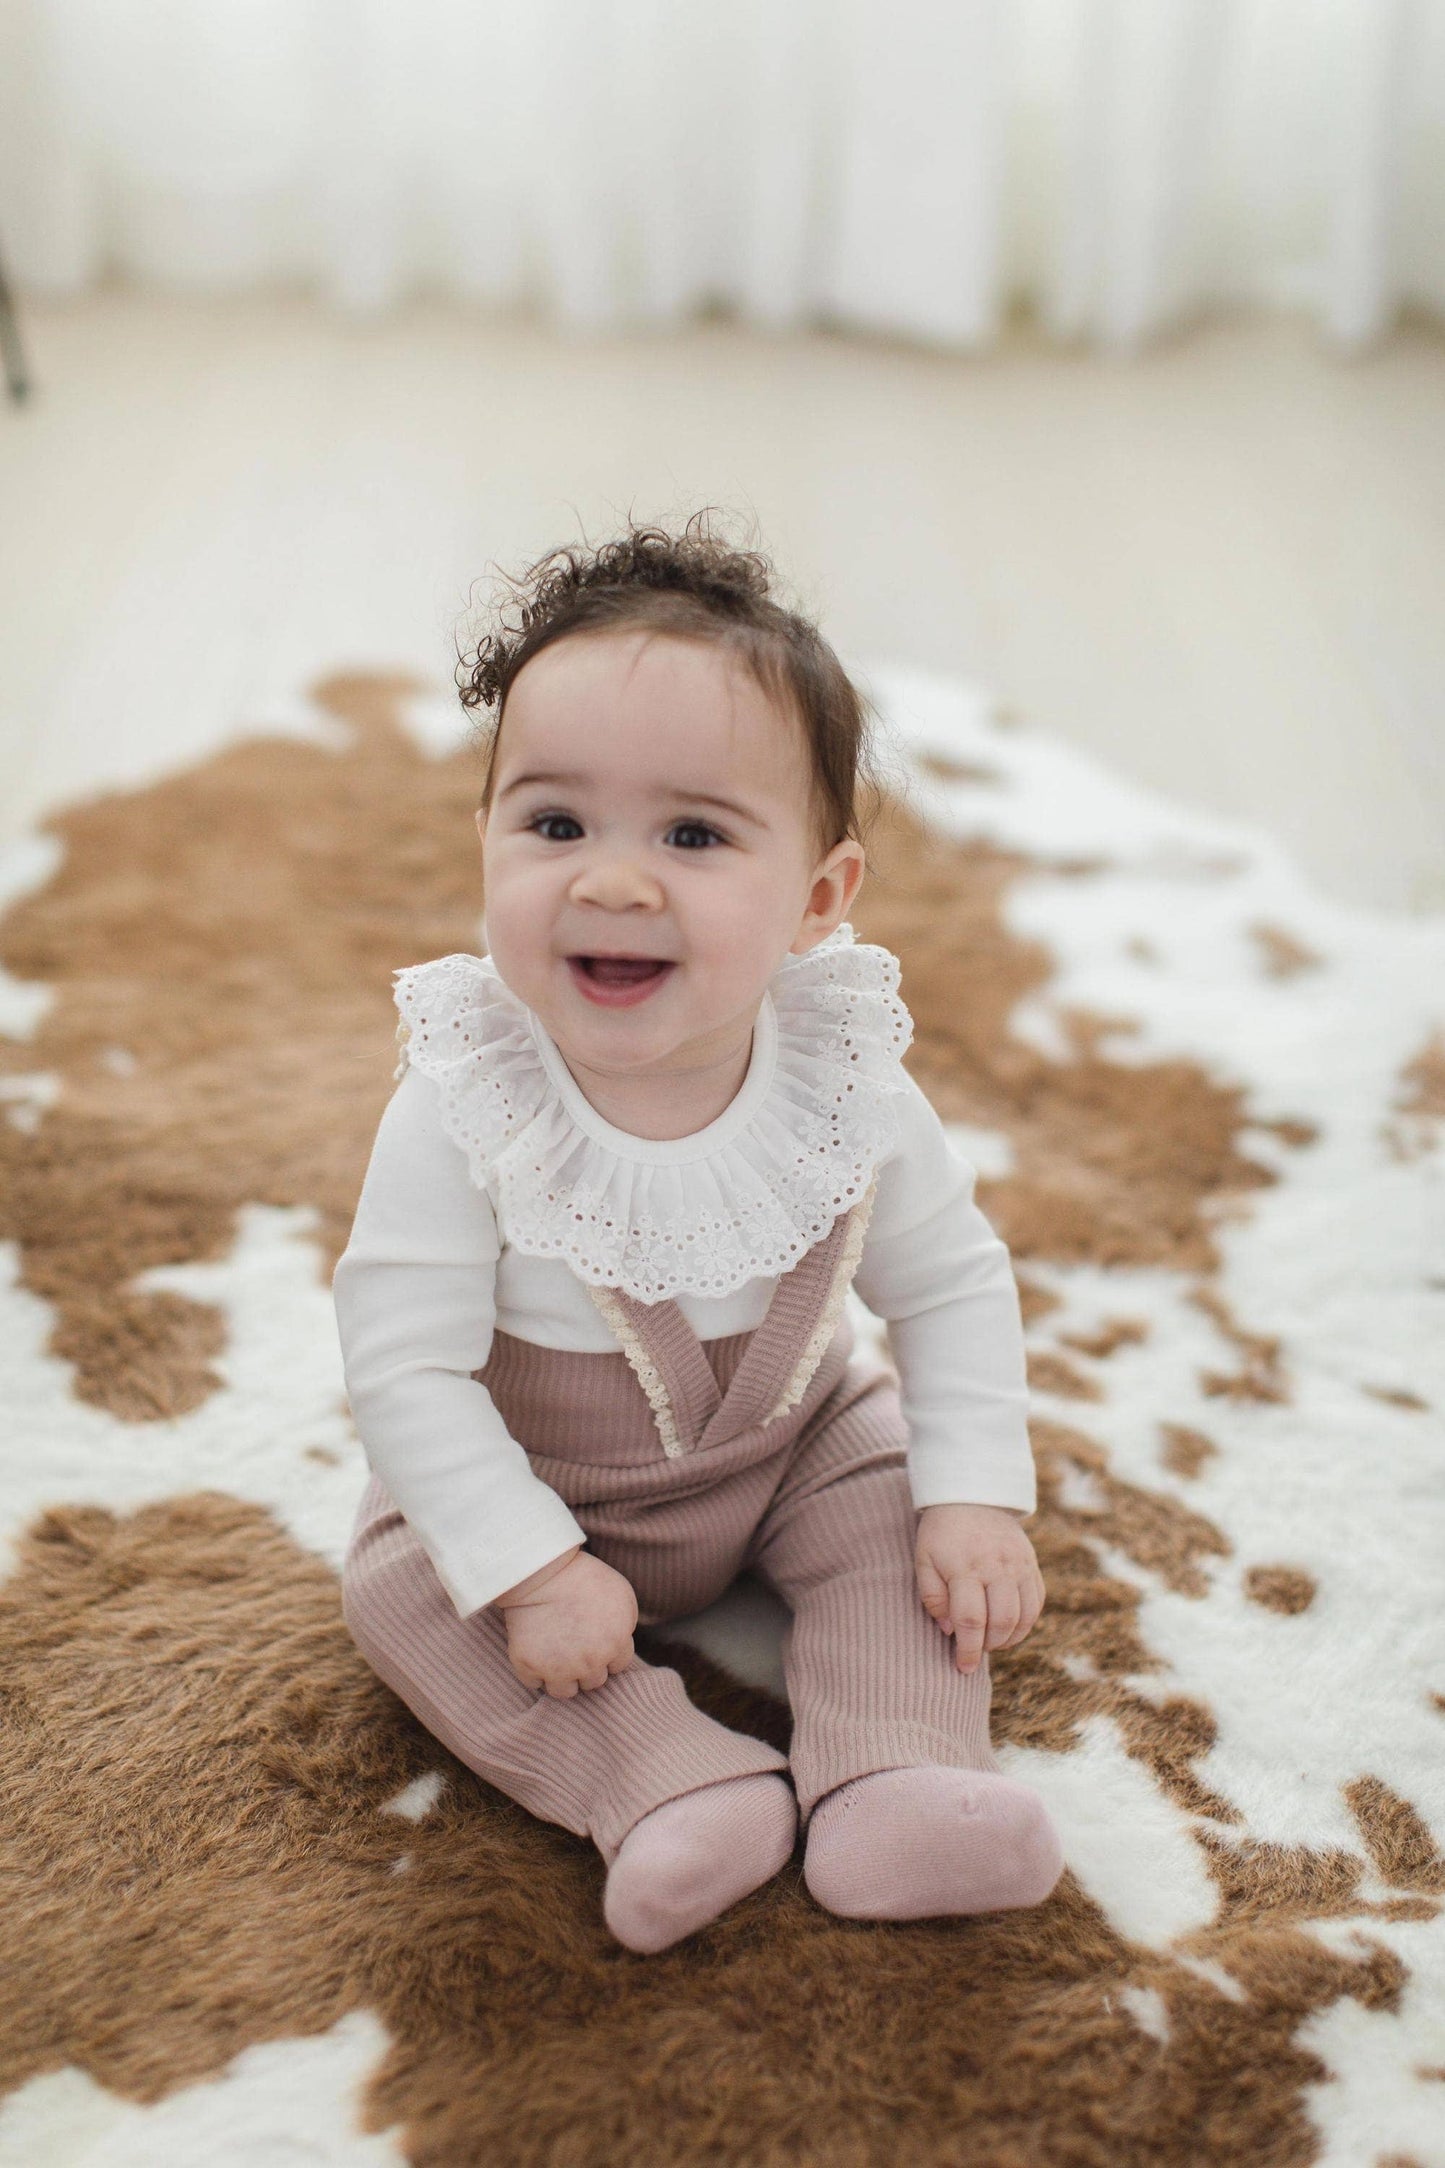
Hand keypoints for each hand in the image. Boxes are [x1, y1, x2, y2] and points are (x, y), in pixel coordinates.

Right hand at [492, 1546, 638, 1698]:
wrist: (542, 1570)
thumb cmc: (584, 1577)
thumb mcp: (622, 1595)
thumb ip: (626, 1625)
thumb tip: (621, 1644)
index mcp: (616, 1645)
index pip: (617, 1667)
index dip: (607, 1652)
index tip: (594, 1638)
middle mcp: (590, 1663)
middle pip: (593, 1682)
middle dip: (587, 1666)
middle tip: (574, 1644)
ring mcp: (558, 1668)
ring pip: (564, 1692)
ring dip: (562, 1677)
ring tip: (555, 1654)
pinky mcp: (529, 1666)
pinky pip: (534, 1683)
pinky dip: (534, 1670)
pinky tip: (536, 1649)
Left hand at [915, 1504, 1044, 1673]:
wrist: (971, 1494)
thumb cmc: (941, 1533)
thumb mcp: (923, 1559)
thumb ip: (932, 1596)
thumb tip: (949, 1630)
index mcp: (965, 1568)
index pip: (971, 1620)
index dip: (968, 1650)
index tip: (963, 1667)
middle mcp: (996, 1567)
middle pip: (1001, 1622)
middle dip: (988, 1646)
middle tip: (975, 1652)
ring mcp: (1018, 1565)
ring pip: (1024, 1616)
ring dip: (1009, 1638)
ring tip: (991, 1641)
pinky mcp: (1031, 1563)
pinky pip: (1037, 1602)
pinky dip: (1026, 1622)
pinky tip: (1009, 1627)